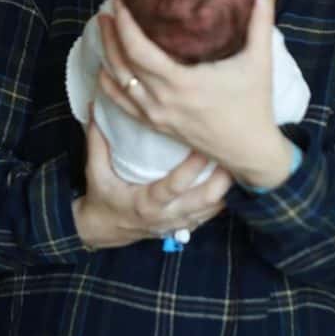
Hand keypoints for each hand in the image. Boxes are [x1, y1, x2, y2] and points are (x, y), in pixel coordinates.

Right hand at [73, 115, 232, 249]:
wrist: (104, 230)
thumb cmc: (102, 197)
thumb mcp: (95, 171)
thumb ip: (97, 140)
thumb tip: (95, 105)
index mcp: (145, 202)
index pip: (174, 186)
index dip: (193, 168)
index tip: (206, 146)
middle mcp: (166, 215)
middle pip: (204, 200)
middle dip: (222, 180)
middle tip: (234, 153)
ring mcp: (178, 223)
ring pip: (213, 209)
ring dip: (228, 188)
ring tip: (239, 161)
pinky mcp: (186, 225)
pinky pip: (212, 215)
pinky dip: (224, 198)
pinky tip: (233, 179)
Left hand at [97, 0, 294, 188]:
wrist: (250, 151)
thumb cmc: (255, 104)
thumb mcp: (260, 59)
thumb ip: (262, 18)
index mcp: (183, 83)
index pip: (139, 50)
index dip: (125, 24)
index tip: (120, 1)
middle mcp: (163, 100)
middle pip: (122, 63)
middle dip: (111, 33)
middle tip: (108, 6)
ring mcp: (156, 116)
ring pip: (117, 83)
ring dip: (107, 55)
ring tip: (104, 29)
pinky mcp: (156, 126)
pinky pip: (122, 105)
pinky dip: (109, 85)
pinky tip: (104, 68)